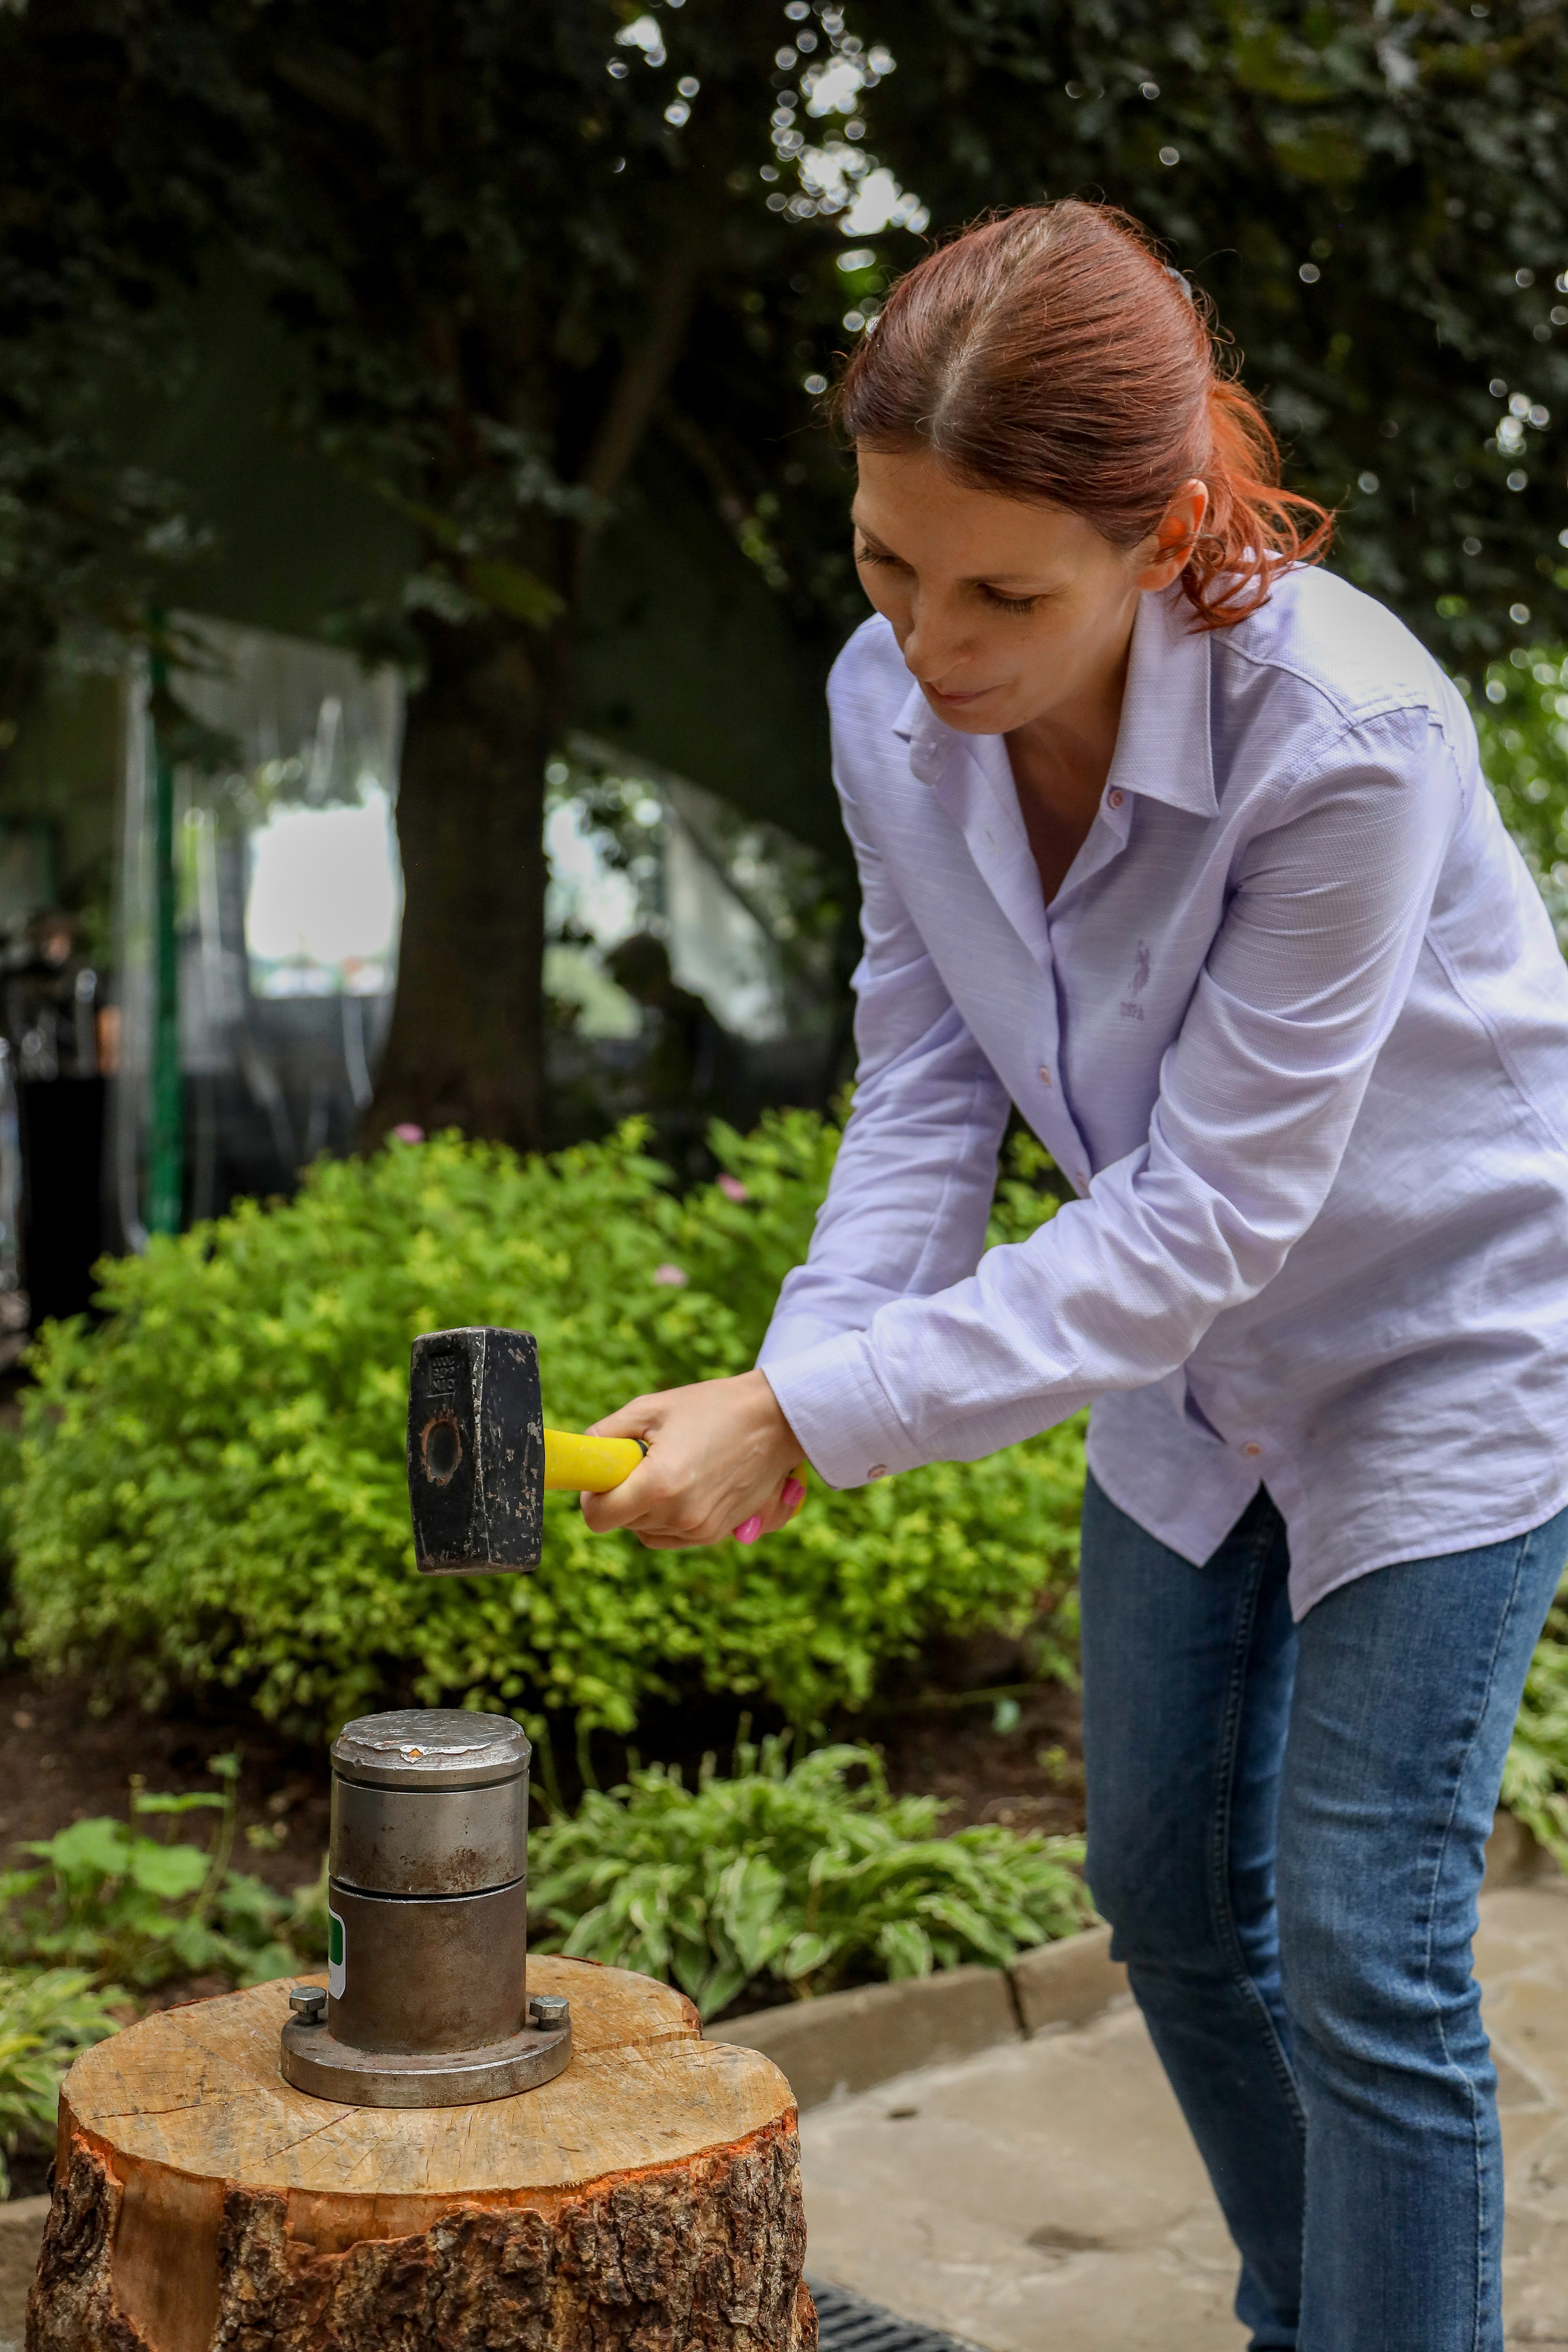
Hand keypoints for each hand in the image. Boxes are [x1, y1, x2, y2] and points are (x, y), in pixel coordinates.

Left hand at [579, 1371, 807, 1549]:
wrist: (775, 1420)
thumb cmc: (712, 1406)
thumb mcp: (651, 1408)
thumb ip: (606, 1433)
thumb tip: (582, 1455)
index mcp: (660, 1484)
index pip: (597, 1517)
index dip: (592, 1496)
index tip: (605, 1474)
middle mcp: (680, 1516)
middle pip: (621, 1523)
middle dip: (621, 1495)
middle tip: (644, 1460)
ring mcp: (701, 1530)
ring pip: (644, 1531)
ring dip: (644, 1508)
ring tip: (671, 1469)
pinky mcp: (716, 1535)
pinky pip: (671, 1536)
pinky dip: (667, 1516)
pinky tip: (686, 1484)